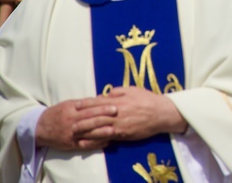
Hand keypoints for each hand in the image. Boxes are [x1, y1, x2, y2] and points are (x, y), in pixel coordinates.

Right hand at [36, 99, 115, 150]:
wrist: (40, 128)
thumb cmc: (59, 113)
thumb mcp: (69, 104)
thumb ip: (85, 103)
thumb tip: (103, 98)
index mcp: (71, 110)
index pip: (89, 108)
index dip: (102, 107)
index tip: (114, 105)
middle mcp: (71, 122)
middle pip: (89, 120)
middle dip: (103, 117)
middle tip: (117, 114)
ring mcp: (71, 134)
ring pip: (88, 133)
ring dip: (101, 132)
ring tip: (113, 130)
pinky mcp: (71, 145)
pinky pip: (85, 145)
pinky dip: (96, 144)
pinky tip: (106, 142)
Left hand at [72, 87, 187, 141]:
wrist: (161, 113)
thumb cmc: (147, 99)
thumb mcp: (133, 89)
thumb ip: (118, 91)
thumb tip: (107, 93)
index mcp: (118, 101)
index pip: (98, 102)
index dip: (86, 103)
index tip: (76, 105)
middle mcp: (117, 113)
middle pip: (95, 116)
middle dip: (82, 119)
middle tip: (70, 121)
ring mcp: (119, 125)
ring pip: (99, 128)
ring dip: (85, 130)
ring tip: (75, 132)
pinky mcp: (123, 134)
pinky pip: (107, 137)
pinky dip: (96, 139)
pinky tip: (88, 141)